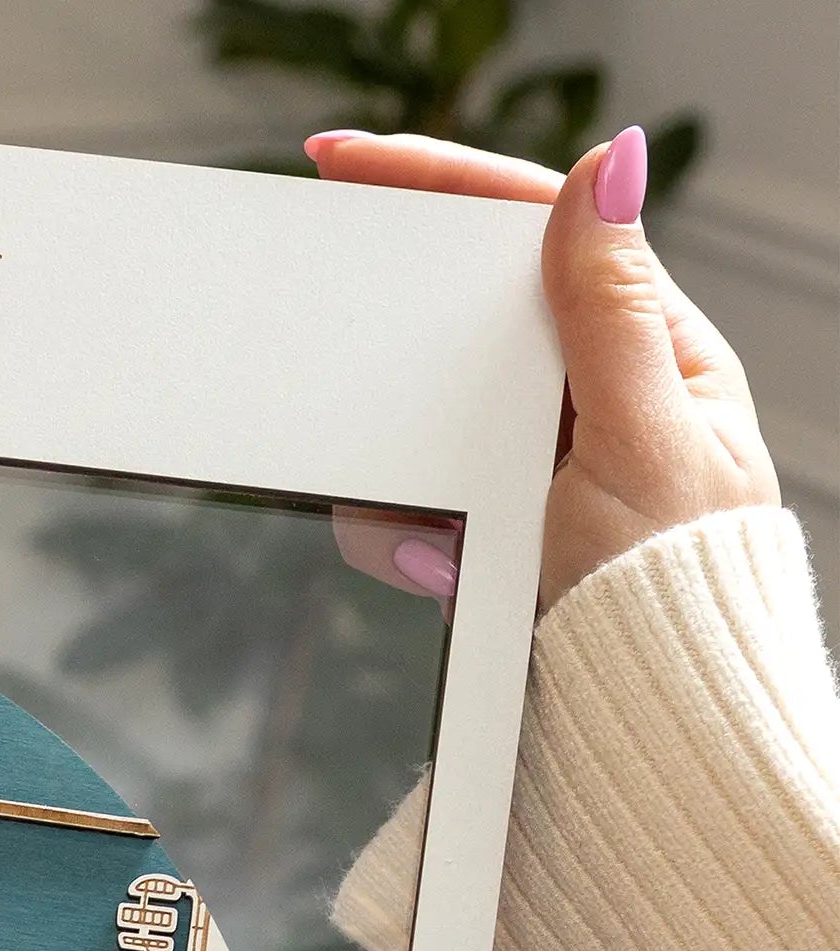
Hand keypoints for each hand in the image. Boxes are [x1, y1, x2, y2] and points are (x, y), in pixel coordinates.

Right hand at [312, 126, 779, 611]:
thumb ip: (609, 310)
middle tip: (363, 388)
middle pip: (448, 326)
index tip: (343, 162)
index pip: (532, 228)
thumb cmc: (673, 591)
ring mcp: (518, 461)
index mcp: (643, 344)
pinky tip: (448, 568)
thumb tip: (605, 169)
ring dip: (409, 491)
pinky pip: (393, 501)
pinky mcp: (475, 523)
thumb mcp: (645, 436)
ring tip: (455, 541)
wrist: (637, 722)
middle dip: (400, 378)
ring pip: (405, 426)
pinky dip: (401, 540)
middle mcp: (576, 393)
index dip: (437, 184)